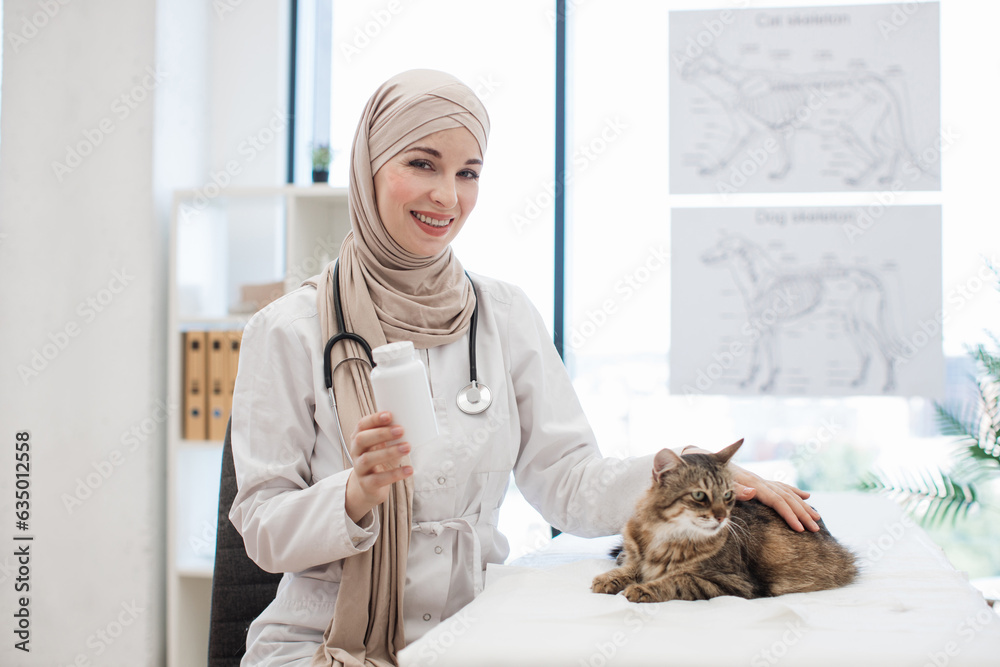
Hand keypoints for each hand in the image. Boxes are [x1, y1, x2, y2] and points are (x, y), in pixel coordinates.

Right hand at [344, 411, 412, 522]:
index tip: (389, 415)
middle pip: (362, 439)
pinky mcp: (367, 484)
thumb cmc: (380, 459)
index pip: (361, 425)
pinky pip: (378, 479)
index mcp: (359, 438)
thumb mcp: (383, 445)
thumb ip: (392, 434)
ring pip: (369, 458)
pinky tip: (408, 470)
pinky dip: (395, 474)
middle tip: (401, 430)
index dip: (374, 419)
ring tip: (407, 447)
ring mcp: (359, 469)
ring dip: (389, 452)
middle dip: (381, 433)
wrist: (370, 487)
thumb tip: (413, 421)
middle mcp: (356, 452)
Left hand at [681, 446, 820, 531]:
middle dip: (802, 514)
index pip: (777, 500)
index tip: (800, 529)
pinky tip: (806, 496)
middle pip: (787, 498)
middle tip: (816, 530)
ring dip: (803, 506)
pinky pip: (781, 487)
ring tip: (818, 518)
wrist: (703, 458)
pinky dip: (795, 492)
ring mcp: (760, 481)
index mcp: (753, 483)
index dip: (789, 514)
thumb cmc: (709, 474)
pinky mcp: (758, 481)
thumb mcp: (717, 482)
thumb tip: (753, 491)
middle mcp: (760, 481)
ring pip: (787, 493)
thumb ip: (734, 488)